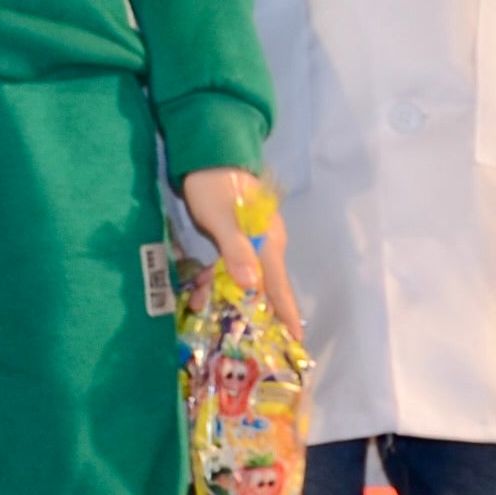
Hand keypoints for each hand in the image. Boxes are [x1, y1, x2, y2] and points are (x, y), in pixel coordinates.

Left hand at [173, 164, 303, 337]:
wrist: (208, 153)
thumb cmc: (214, 184)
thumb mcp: (221, 217)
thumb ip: (235, 250)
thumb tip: (251, 286)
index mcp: (268, 243)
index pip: (279, 286)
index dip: (287, 314)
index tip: (297, 340)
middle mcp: (266, 246)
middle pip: (263, 288)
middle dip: (250, 312)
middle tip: (239, 337)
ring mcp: (253, 242)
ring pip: (243, 279)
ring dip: (223, 294)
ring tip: (198, 305)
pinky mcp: (238, 239)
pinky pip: (231, 267)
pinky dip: (215, 278)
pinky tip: (198, 288)